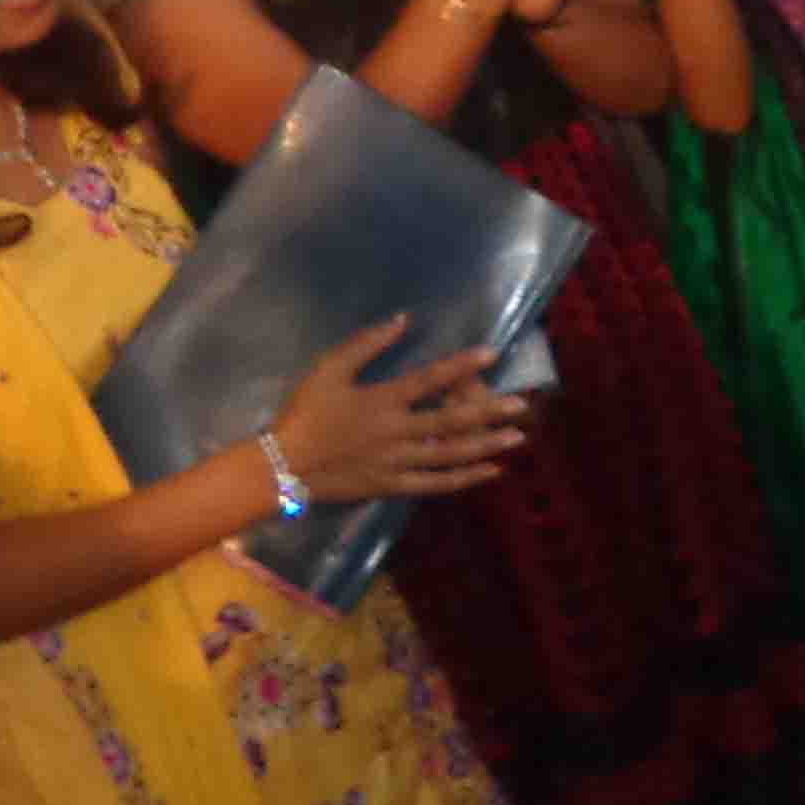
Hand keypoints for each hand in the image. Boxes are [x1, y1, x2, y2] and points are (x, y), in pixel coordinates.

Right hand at [267, 317, 531, 505]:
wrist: (283, 465)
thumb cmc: (305, 413)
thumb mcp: (328, 370)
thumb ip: (365, 344)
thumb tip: (402, 319)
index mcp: (381, 401)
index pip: (429, 379)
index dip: (462, 365)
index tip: (491, 353)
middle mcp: (396, 433)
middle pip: (451, 421)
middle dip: (489, 412)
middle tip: (521, 405)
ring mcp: (398, 463)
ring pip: (450, 454)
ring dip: (486, 445)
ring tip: (517, 436)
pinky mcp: (394, 486)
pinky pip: (437, 484)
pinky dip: (465, 478)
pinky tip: (490, 470)